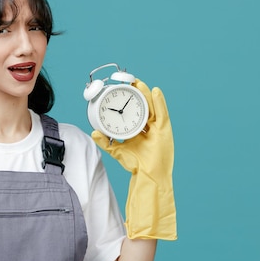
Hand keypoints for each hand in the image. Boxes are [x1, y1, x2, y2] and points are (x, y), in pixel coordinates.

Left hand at [92, 79, 176, 239]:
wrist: (149, 179)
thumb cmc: (137, 166)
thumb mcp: (118, 151)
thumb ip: (107, 142)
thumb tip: (93, 133)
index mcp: (142, 131)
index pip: (136, 111)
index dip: (131, 100)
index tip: (123, 88)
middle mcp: (151, 128)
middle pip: (145, 107)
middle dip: (138, 94)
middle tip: (130, 81)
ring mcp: (159, 130)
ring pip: (153, 107)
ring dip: (147, 94)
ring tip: (140, 83)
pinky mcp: (165, 132)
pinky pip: (163, 114)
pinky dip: (160, 102)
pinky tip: (155, 92)